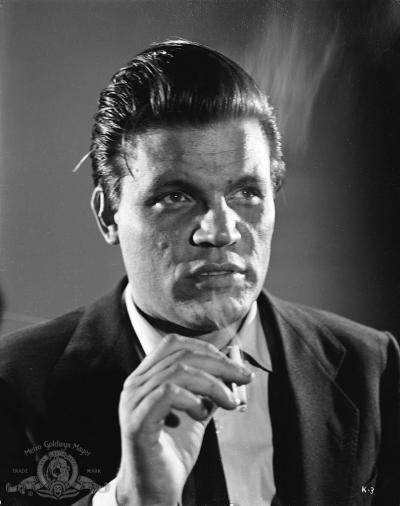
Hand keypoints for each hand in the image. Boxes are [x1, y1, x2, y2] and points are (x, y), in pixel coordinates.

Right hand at [115, 334, 252, 505]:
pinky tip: (201, 414)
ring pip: (178, 372)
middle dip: (219, 364)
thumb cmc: (172, 450)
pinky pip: (168, 394)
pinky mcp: (137, 421)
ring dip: (212, 384)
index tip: (233, 364)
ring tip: (227, 402)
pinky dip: (193, 400)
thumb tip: (233, 371)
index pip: (174, 343)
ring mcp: (133, 401)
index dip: (206, 348)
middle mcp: (135, 384)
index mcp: (146, 377)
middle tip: (243, 378)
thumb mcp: (196, 411)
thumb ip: (208, 390)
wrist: (155, 489)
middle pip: (180, 355)